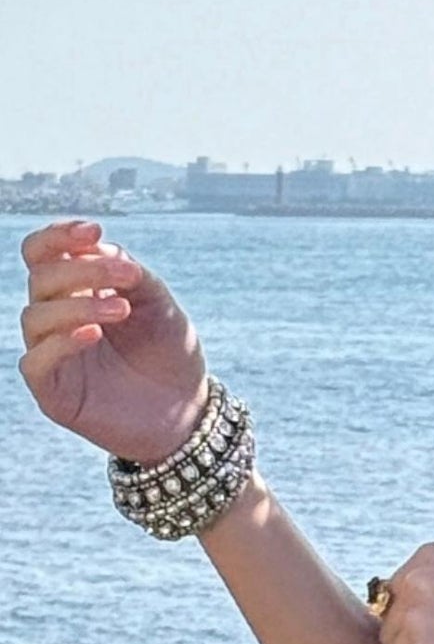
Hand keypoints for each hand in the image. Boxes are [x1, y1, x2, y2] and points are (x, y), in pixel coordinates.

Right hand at [17, 218, 210, 463]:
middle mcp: (57, 319)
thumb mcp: (159, 303)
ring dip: (79, 305)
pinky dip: (61, 342)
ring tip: (124, 310)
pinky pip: (35, 361)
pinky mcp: (53, 392)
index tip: (94, 230)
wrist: (188, 412)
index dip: (59, 236)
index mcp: (76, 292)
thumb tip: (96, 246)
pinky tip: (93, 334)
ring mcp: (52, 355)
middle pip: (41, 278)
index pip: (43, 254)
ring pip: (35, 316)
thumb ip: (128, 271)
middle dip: (84, 270)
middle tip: (128, 275)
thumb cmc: (171, 354)